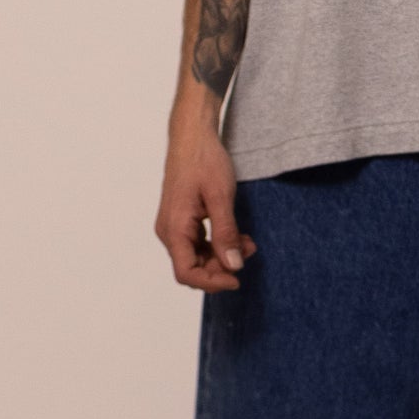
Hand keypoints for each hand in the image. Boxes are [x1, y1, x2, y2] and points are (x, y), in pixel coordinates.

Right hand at [156, 121, 254, 293]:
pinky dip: (218, 244)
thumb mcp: (220, 197)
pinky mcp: (182, 220)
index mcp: (173, 228)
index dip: (212, 282)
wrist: (193, 135)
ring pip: (198, 256)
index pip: (187, 273)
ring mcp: (174, 226)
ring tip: (247, 242)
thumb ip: (226, 234)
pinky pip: (199, 243)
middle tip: (249, 251)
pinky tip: (237, 236)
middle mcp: (169, 231)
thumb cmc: (203, 160)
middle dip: (222, 266)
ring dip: (223, 255)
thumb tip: (233, 266)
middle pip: (193, 267)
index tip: (237, 279)